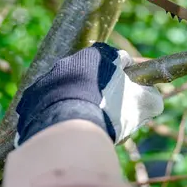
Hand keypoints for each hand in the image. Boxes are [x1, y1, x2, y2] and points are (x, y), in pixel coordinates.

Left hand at [16, 43, 162, 145]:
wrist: (69, 131)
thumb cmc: (111, 111)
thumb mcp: (144, 104)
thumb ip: (152, 97)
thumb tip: (154, 98)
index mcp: (99, 55)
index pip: (121, 60)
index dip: (132, 77)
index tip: (134, 94)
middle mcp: (72, 60)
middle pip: (95, 75)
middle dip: (104, 91)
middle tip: (113, 113)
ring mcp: (49, 78)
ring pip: (73, 89)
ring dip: (83, 102)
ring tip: (91, 125)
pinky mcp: (32, 97)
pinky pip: (52, 104)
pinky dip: (63, 113)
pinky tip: (72, 129)